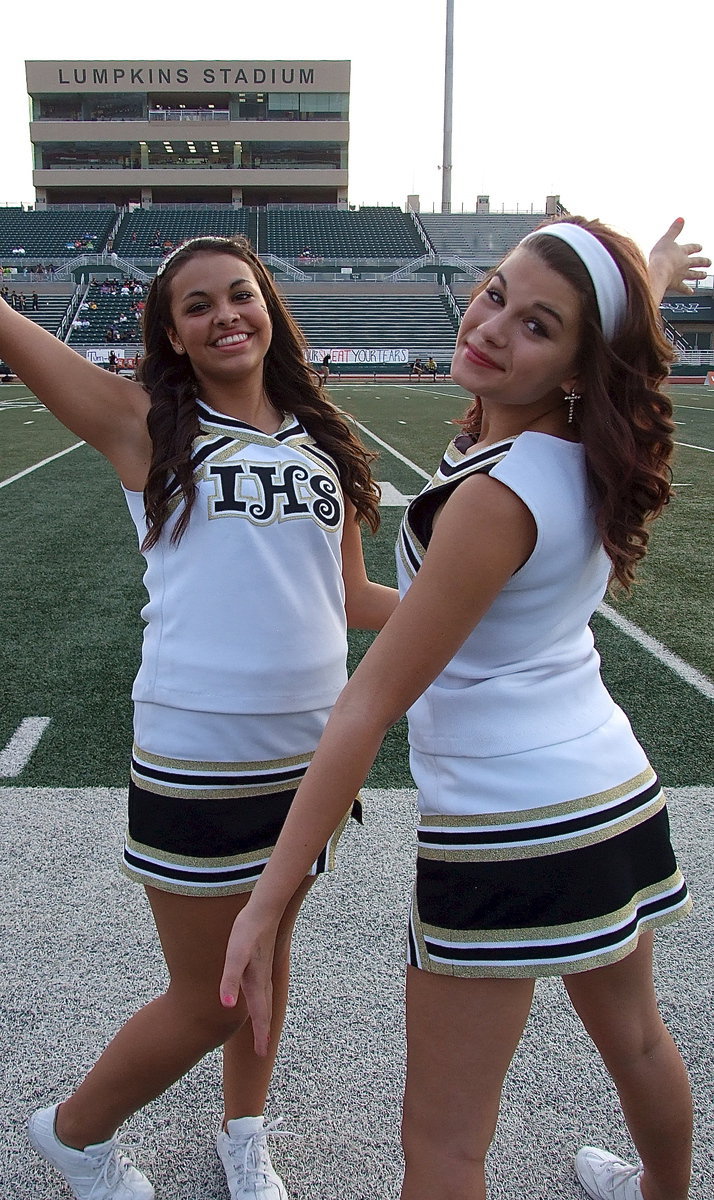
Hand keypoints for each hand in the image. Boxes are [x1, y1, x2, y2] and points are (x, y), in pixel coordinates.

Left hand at [220, 905, 277, 1056]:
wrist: (265, 908)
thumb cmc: (247, 931)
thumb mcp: (235, 955)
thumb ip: (230, 980)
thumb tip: (226, 1006)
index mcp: (256, 983)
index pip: (260, 1015)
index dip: (260, 1035)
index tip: (262, 1054)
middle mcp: (262, 980)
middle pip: (264, 1011)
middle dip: (263, 1031)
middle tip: (264, 1050)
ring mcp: (264, 970)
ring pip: (265, 999)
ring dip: (264, 1016)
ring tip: (263, 1028)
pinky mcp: (262, 960)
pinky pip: (264, 988)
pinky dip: (262, 1000)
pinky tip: (258, 995)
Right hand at [648, 218, 709, 297]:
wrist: (658, 271)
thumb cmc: (660, 256)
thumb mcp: (666, 239)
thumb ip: (674, 229)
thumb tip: (681, 219)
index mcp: (682, 251)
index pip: (691, 248)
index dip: (696, 247)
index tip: (700, 247)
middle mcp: (684, 263)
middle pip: (696, 262)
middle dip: (703, 262)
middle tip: (709, 262)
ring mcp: (681, 274)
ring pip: (693, 275)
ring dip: (699, 275)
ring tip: (704, 275)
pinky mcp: (676, 284)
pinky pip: (683, 288)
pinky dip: (687, 290)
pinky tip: (691, 292)